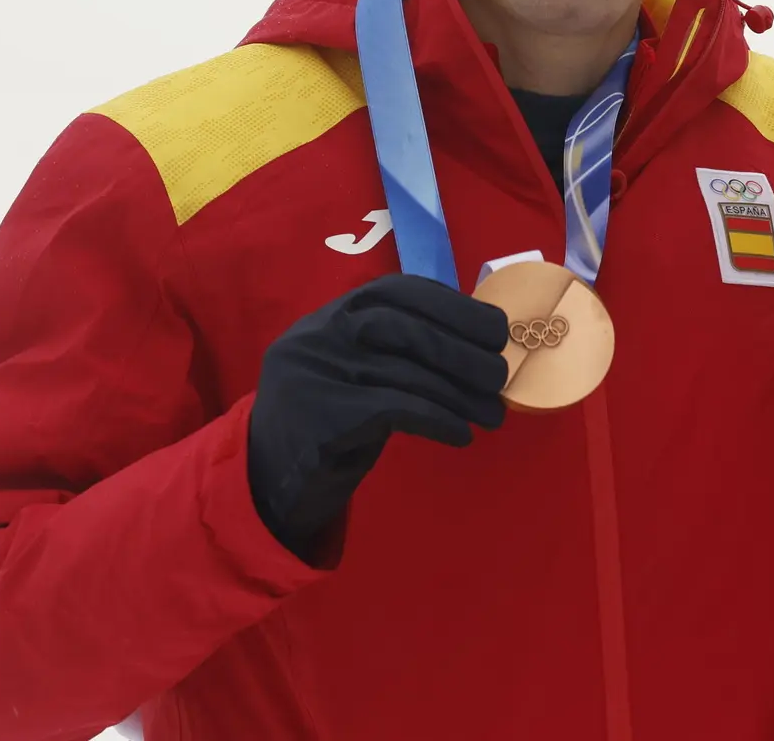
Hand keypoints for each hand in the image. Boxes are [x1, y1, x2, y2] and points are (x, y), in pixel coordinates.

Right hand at [248, 274, 510, 561]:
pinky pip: (394, 409)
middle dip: (463, 351)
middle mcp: (318, 334)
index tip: (496, 329)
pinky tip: (461, 434)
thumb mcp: (362, 370)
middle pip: (405, 329)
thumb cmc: (335, 420)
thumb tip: (485, 344)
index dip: (453, 306)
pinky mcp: (319, 416)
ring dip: (460, 394)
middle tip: (501, 377)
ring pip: (404, 371)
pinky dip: (438, 419)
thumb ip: (404, 348)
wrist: (272, 482)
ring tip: (493, 415)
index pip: (397, 291)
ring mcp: (313, 372)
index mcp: (331, 314)